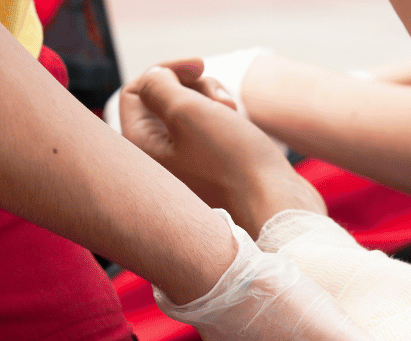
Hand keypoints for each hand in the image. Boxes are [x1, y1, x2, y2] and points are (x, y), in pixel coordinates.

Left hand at [119, 65, 322, 232]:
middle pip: (163, 100)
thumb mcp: (186, 111)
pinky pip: (209, 130)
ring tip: (234, 113)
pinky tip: (241, 126)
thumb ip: (159, 85)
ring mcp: (186, 166)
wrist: (275, 202)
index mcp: (141, 149)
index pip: (135, 92)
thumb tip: (156, 78)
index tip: (199, 67)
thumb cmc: (232, 161)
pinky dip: (224, 119)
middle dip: (194, 88)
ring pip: (190, 111)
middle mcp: (158, 160)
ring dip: (212, 101)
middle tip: (220, 99)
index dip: (165, 71)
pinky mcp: (211, 170)